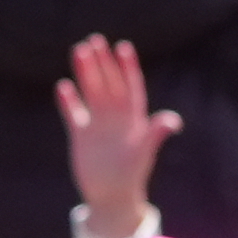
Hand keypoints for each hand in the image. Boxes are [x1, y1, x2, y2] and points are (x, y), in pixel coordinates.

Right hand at [54, 34, 177, 237]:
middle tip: (95, 40)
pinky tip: (63, 86)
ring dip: (85, 73)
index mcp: (134, 119)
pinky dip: (68, 101)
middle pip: (108, 84)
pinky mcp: (80, 134)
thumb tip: (173, 120)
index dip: (128, 68)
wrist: (112, 197)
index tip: (123, 46)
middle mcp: (116, 118)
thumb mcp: (144, 152)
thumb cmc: (132, 175)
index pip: (131, 87)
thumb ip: (156, 133)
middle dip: (103, 63)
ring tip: (78, 50)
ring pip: (90, 92)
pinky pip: (73, 112)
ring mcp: (97, 124)